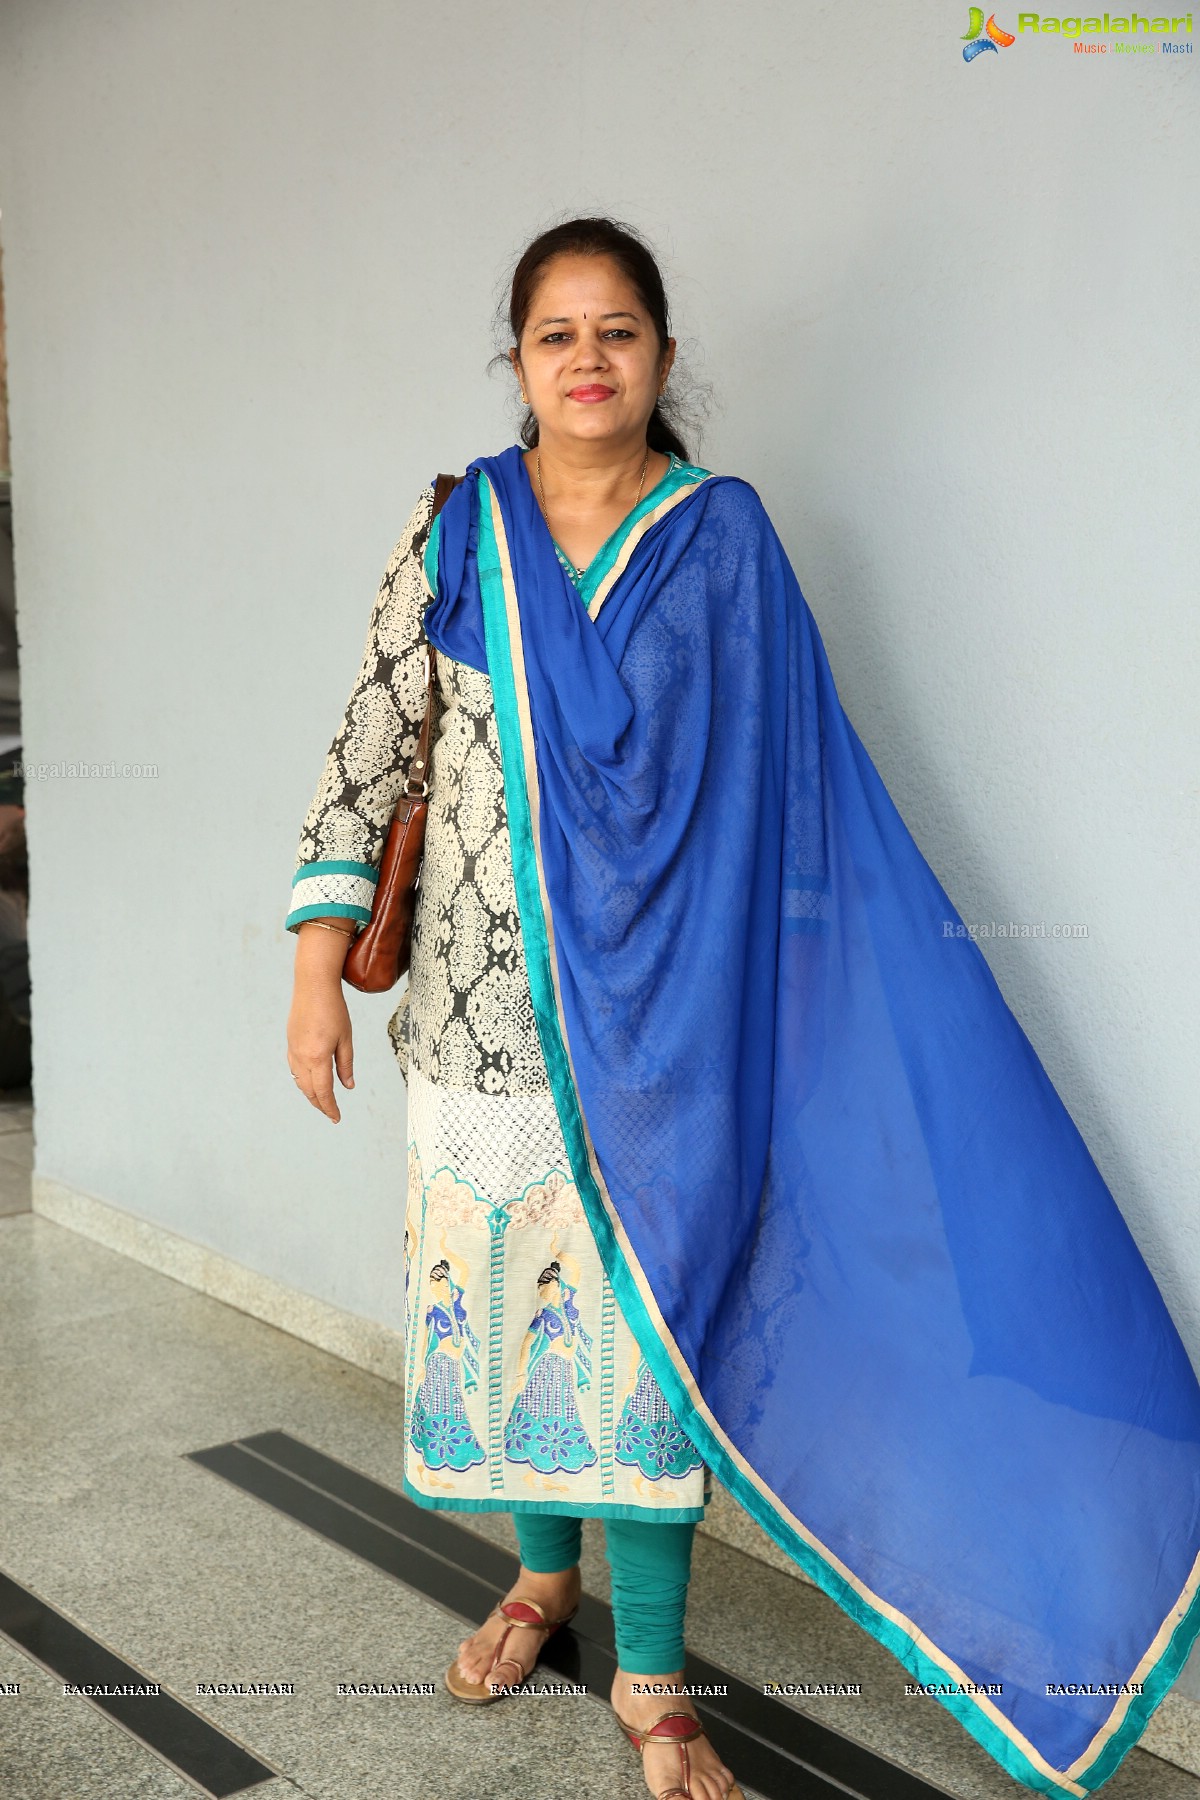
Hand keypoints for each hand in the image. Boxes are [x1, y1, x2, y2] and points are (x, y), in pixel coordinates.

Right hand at [287, 924, 356, 1121]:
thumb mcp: (346, 1038)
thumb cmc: (333, 1010)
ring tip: (322, 1101)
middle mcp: (301, 1057)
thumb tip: (348, 1086)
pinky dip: (303, 1081)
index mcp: (318, 1057)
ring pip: (299, 1082)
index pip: (323, 1091)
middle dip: (320, 1104)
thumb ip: (345, 1064)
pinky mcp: (290, 1043)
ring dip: (310, 1094)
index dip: (330, 1107)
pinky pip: (294, 1069)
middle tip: (331, 1113)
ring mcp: (293, 1050)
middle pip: (309, 1090)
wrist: (313, 986)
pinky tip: (310, 1081)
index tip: (336, 1118)